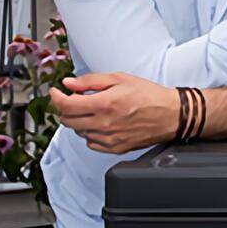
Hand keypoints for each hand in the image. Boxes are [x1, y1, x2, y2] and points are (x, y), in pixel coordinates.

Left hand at [50, 73, 180, 154]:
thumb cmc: (149, 96)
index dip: (56, 97)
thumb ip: (91, 81)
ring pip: (78, 131)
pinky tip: (100, 123)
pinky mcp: (114, 148)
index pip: (66, 105)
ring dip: (79, 120)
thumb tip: (69, 83)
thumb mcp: (120, 79)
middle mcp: (104, 124)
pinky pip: (90, 143)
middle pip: (68, 120)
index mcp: (104, 104)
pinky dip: (90, 132)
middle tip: (74, 99)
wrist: (170, 115)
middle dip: (66, 108)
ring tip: (92, 110)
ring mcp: (108, 138)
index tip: (56, 92)